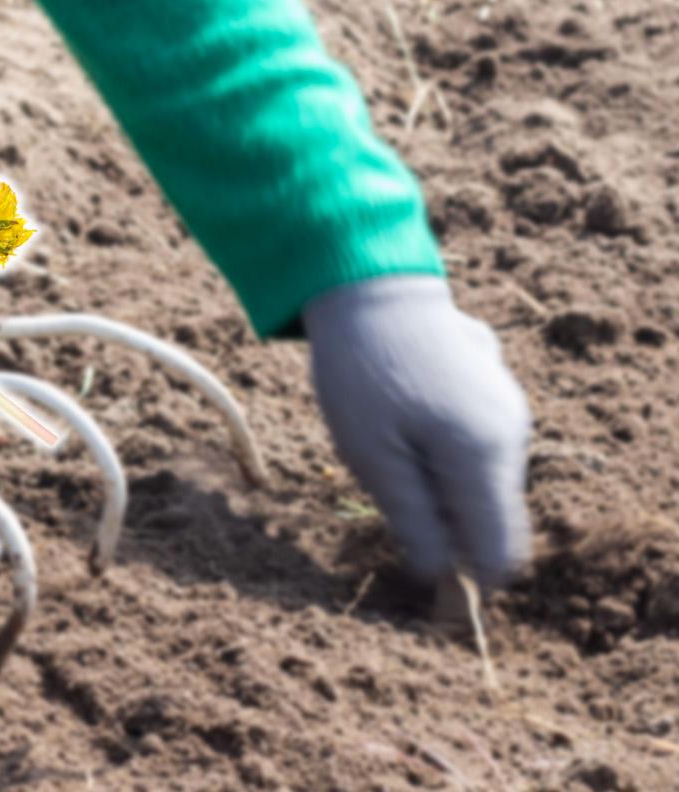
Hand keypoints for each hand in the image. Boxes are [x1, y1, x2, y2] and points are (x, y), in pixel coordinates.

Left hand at [302, 275, 531, 585]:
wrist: (369, 286)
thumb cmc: (362, 372)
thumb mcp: (372, 456)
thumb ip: (414, 519)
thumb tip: (439, 576)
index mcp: (485, 457)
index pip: (500, 552)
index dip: (467, 583)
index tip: (425, 590)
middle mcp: (513, 436)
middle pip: (492, 519)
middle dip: (448, 530)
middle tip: (389, 503)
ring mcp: (509, 410)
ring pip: (481, 482)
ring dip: (440, 488)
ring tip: (387, 449)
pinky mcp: (494, 392)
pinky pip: (474, 447)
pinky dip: (442, 454)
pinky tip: (402, 418)